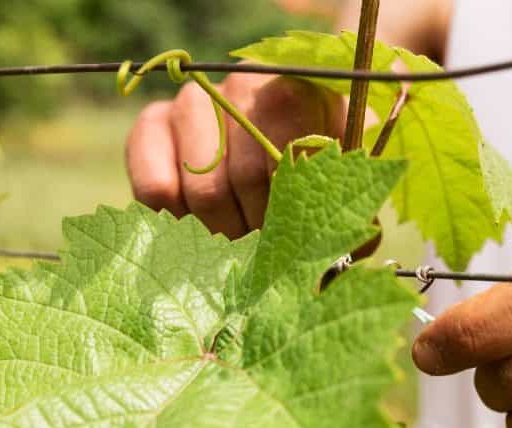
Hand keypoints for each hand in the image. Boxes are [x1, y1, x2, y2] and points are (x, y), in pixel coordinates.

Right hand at [126, 73, 340, 237]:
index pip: (291, 160)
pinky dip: (179, 226)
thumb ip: (354, 204)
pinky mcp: (152, 124)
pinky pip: (156, 189)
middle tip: (271, 258)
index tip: (300, 246)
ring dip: (226, 236)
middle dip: (262, 233)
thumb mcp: (347, 174)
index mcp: (298, 89)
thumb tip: (360, 242)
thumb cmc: (318, 159)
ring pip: (204, 191)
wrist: (274, 121)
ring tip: (242, 250)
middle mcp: (242, 85)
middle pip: (247, 180)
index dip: (295, 215)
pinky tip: (201, 235)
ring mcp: (193, 101)